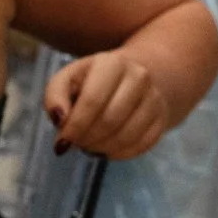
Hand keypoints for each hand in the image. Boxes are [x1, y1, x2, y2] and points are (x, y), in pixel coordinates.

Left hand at [44, 51, 171, 159]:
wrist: (134, 76)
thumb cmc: (92, 81)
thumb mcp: (69, 79)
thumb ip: (55, 96)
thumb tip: (59, 119)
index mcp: (112, 63)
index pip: (92, 100)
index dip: (75, 126)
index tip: (62, 143)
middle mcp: (139, 77)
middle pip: (110, 121)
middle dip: (87, 139)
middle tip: (76, 143)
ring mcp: (154, 98)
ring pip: (126, 136)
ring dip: (102, 148)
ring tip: (89, 145)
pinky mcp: (162, 118)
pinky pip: (141, 146)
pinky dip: (119, 153)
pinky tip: (107, 147)